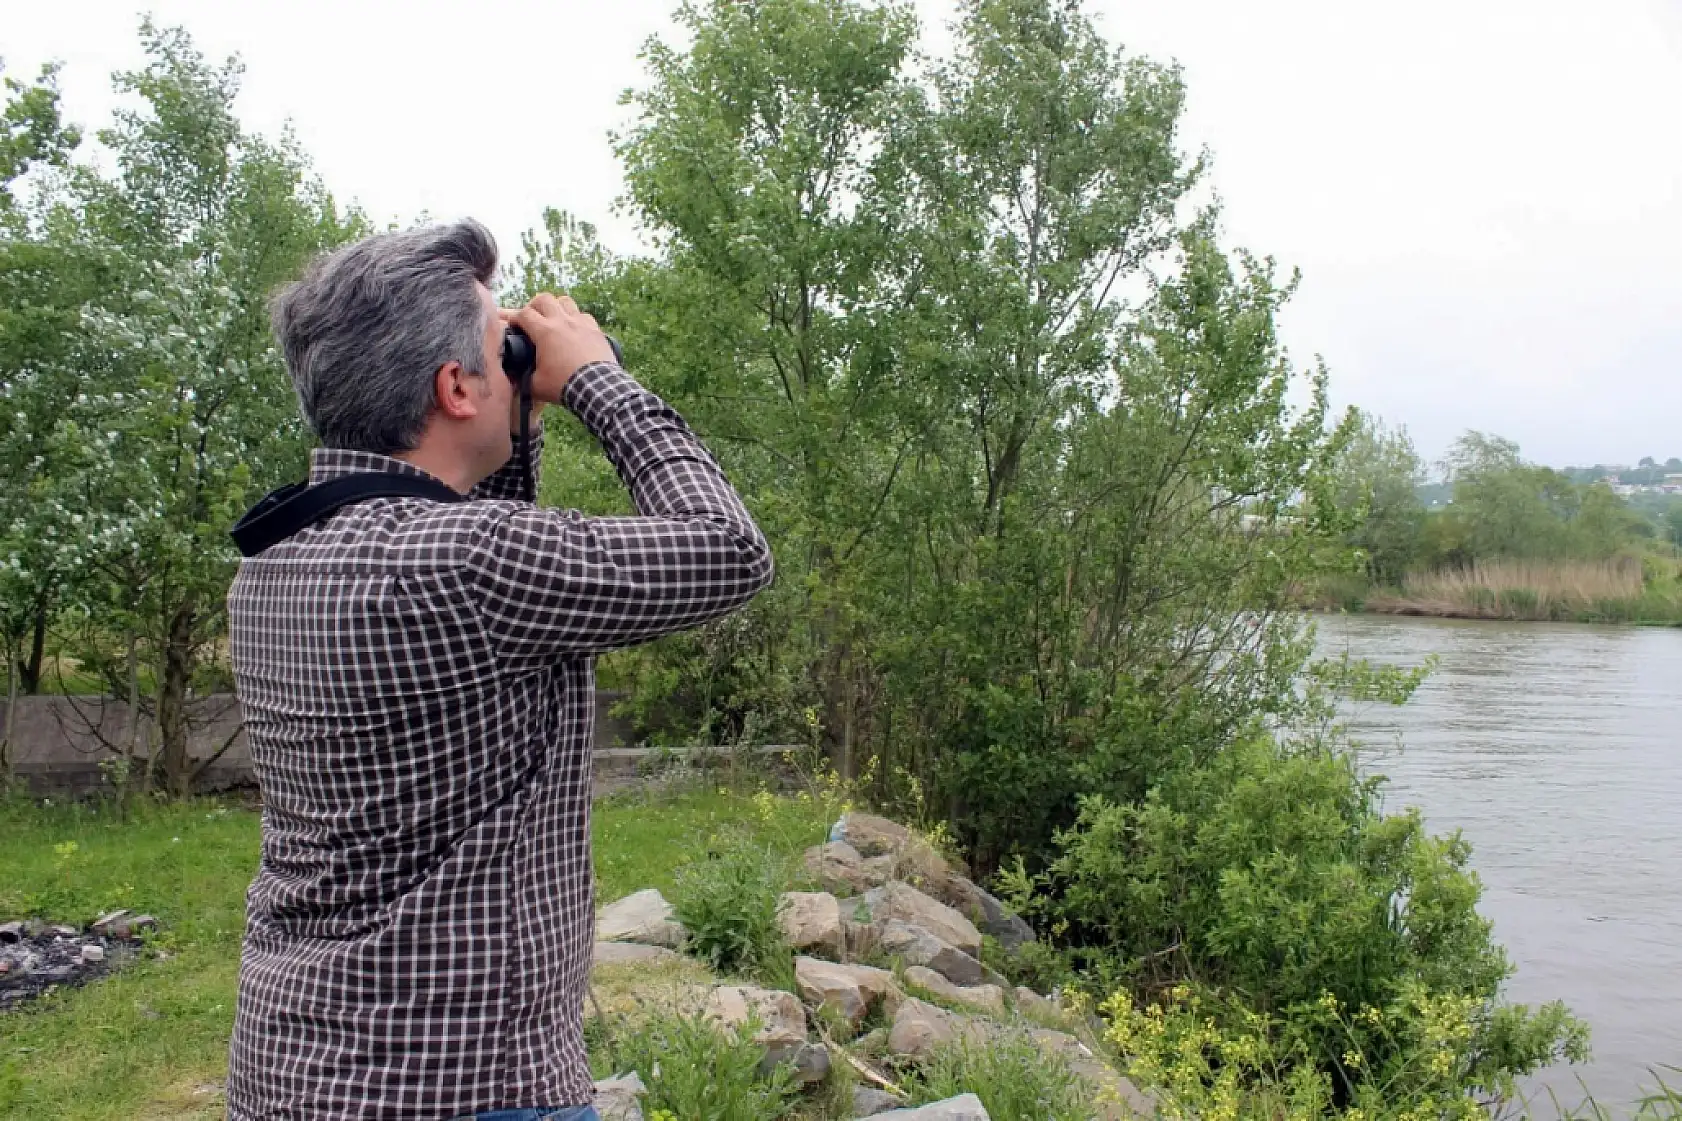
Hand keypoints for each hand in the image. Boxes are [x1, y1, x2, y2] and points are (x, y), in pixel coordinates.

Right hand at [500, 292, 616, 404]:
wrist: (597, 388)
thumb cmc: (564, 386)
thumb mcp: (536, 385)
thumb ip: (523, 378)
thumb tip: (516, 377)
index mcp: (544, 332)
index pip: (523, 314)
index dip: (514, 318)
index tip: (513, 326)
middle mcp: (562, 321)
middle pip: (543, 299)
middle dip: (534, 306)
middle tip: (532, 318)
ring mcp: (581, 323)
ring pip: (565, 301)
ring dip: (556, 307)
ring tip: (553, 319)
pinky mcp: (596, 330)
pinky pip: (584, 315)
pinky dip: (576, 319)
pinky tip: (575, 330)